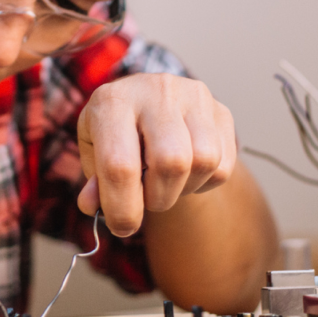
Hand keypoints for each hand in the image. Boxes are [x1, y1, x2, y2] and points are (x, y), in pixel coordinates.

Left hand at [76, 74, 236, 236]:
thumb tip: (93, 206)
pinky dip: (205, 183)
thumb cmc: (117, 134)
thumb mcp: (95, 152)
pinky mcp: (220, 110)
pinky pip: (224, 165)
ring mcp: (192, 96)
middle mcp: (155, 90)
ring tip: (165, 182)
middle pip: (170, 162)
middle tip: (146, 199)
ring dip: (183, 189)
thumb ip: (94, 183)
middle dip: (158, 198)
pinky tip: (186, 172)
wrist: (149, 104)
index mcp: (112, 101)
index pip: (120, 164)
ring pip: (203, 162)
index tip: (122, 226)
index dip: (121, 207)